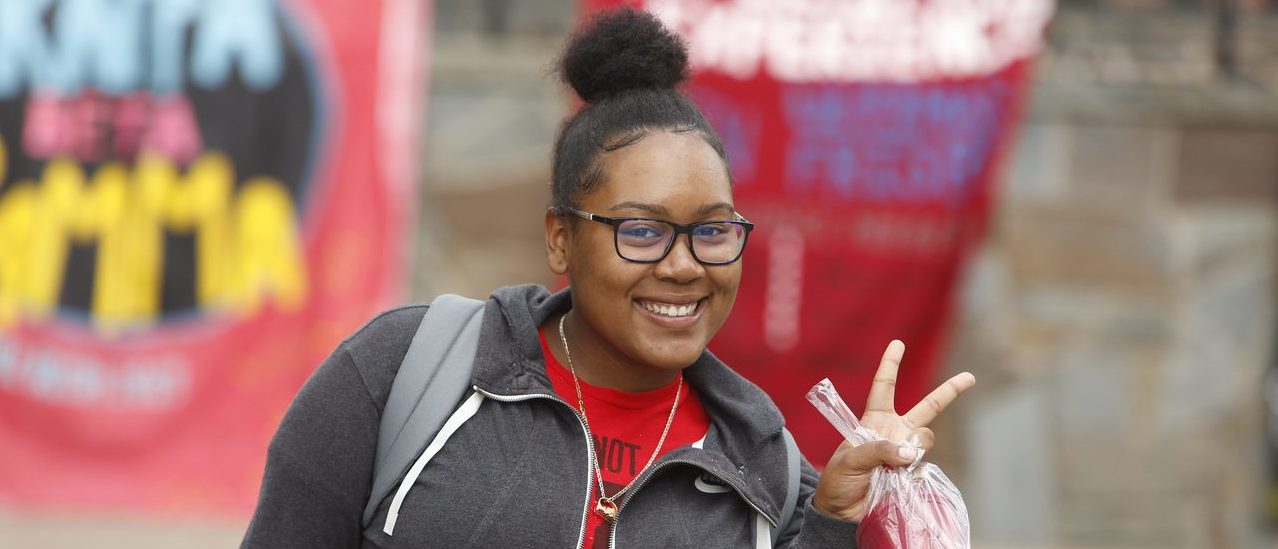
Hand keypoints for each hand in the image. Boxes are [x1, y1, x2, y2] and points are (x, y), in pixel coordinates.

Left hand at [811, 340, 975, 520]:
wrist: (842, 513)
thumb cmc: (839, 480)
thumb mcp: (849, 459)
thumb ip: (878, 450)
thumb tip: (909, 452)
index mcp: (874, 421)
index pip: (884, 387)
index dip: (890, 365)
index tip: (898, 343)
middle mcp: (894, 433)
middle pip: (926, 408)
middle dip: (949, 392)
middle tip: (970, 377)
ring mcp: (906, 453)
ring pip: (927, 440)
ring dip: (914, 448)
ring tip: (893, 464)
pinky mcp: (913, 474)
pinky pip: (925, 466)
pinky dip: (915, 471)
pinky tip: (899, 479)